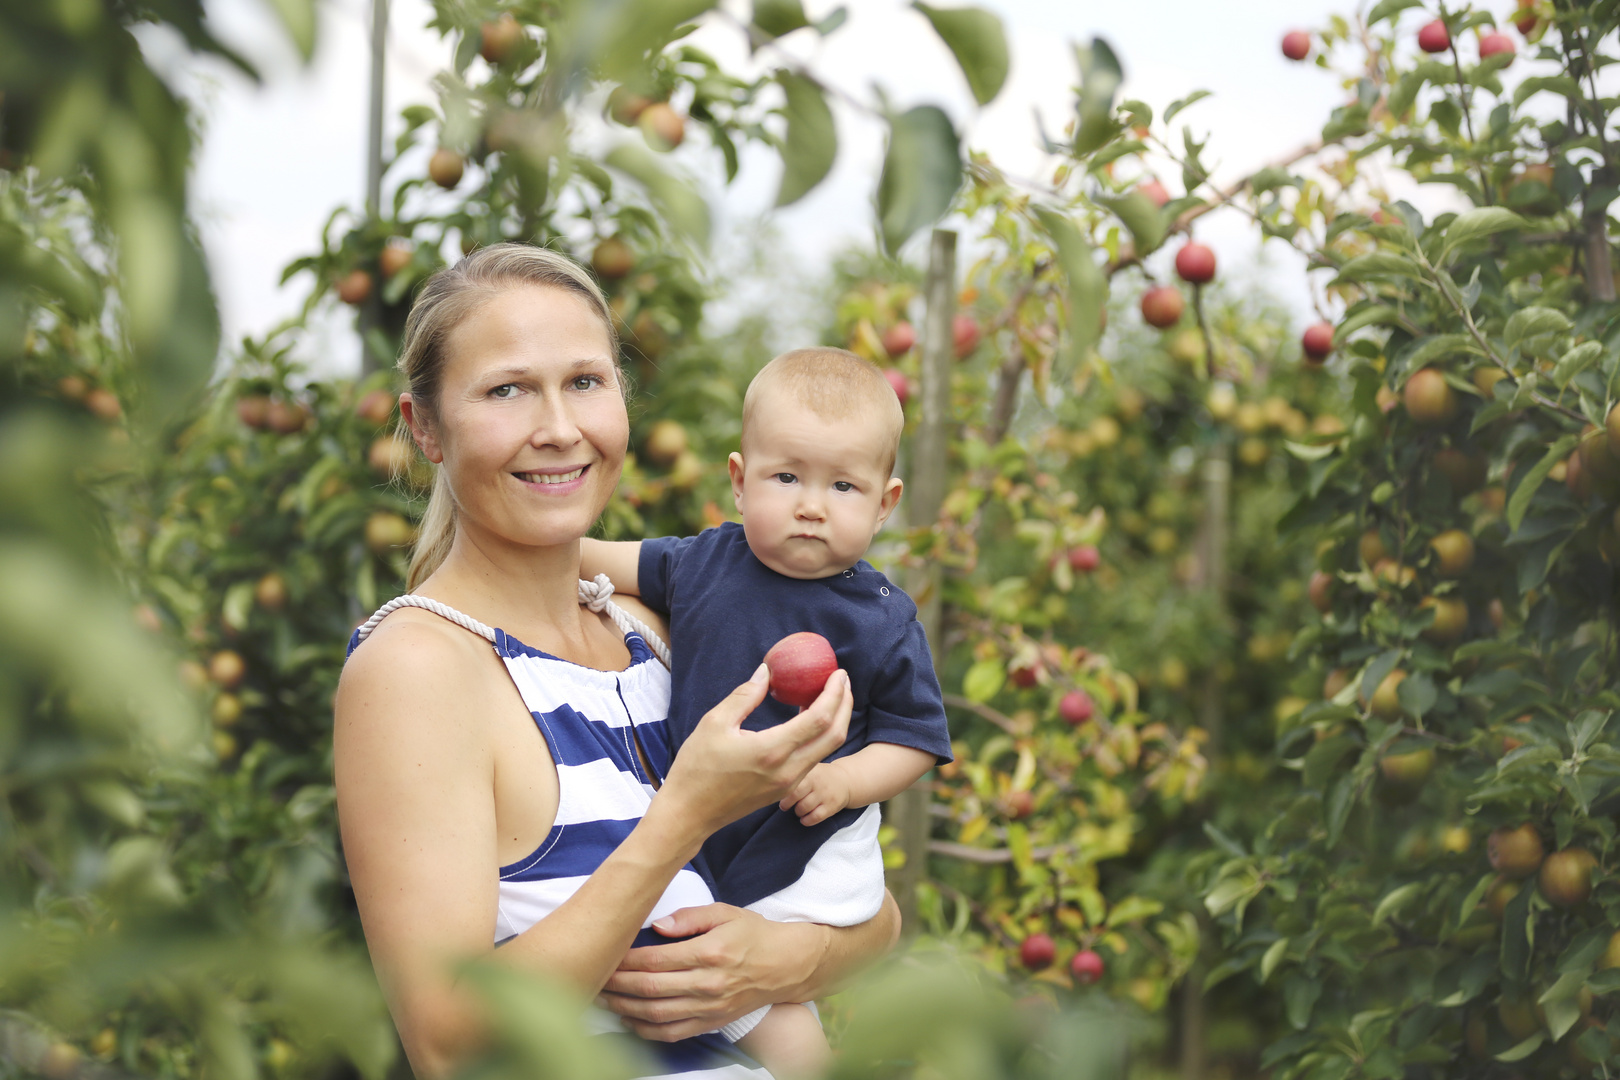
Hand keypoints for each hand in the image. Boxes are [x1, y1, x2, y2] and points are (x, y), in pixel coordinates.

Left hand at [597, 904, 825, 1041]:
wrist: (787, 965)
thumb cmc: (753, 934)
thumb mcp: (725, 912)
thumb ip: (689, 917)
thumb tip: (656, 925)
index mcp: (709, 952)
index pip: (655, 959)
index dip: (625, 960)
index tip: (606, 954)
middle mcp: (708, 984)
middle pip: (650, 988)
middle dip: (616, 985)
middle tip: (594, 978)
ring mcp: (710, 1007)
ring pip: (657, 1014)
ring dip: (625, 1009)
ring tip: (603, 1000)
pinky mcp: (712, 1022)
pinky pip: (673, 1033)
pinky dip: (646, 1030)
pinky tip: (629, 1020)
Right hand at [656, 663, 852, 839]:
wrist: (689, 814)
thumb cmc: (696, 768)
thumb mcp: (715, 723)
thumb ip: (745, 696)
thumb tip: (766, 672)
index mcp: (772, 751)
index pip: (819, 718)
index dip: (834, 693)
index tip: (838, 673)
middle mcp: (788, 770)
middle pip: (834, 736)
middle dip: (844, 705)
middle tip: (841, 681)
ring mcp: (788, 784)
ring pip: (826, 750)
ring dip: (835, 722)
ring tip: (828, 696)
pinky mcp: (784, 791)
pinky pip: (813, 760)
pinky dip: (819, 737)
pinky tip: (808, 721)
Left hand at [778, 762, 849, 825]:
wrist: (845, 780)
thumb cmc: (820, 775)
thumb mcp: (809, 768)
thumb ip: (794, 773)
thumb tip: (770, 782)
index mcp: (809, 771)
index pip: (791, 782)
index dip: (782, 791)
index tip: (778, 795)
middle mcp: (817, 782)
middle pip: (796, 795)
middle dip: (787, 803)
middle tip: (785, 805)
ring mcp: (825, 795)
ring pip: (803, 808)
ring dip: (797, 812)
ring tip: (798, 809)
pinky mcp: (831, 807)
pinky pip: (815, 817)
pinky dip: (806, 821)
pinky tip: (804, 818)